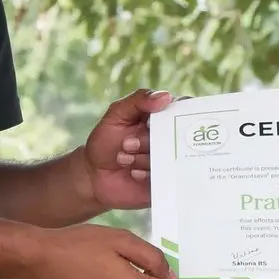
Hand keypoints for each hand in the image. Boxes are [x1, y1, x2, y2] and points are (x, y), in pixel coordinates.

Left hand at [80, 88, 172, 212]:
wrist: (95, 177)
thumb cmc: (106, 141)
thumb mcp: (117, 113)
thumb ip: (138, 100)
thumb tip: (167, 96)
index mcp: (163, 119)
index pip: (184, 109)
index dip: (178, 113)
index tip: (156, 120)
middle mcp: (172, 140)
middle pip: (178, 135)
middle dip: (148, 140)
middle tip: (126, 144)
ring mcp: (171, 162)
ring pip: (171, 157)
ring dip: (143, 158)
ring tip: (124, 159)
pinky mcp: (168, 182)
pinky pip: (169, 178)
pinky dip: (148, 174)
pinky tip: (133, 173)